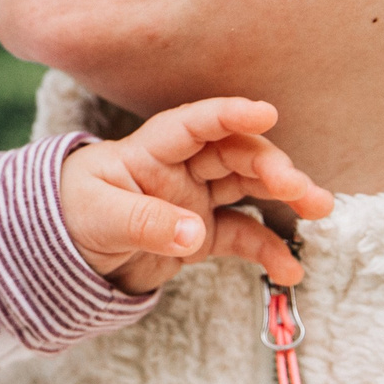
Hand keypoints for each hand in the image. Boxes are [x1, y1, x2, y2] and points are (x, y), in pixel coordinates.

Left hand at [61, 96, 332, 294]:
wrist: (65, 253)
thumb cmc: (73, 214)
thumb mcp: (100, 217)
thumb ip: (145, 222)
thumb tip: (194, 233)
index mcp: (151, 150)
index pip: (193, 125)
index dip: (229, 115)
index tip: (265, 112)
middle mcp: (181, 169)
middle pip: (234, 155)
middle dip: (271, 166)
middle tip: (299, 188)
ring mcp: (197, 199)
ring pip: (249, 189)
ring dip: (285, 196)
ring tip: (319, 209)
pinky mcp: (204, 233)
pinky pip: (243, 236)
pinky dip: (267, 251)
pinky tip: (290, 270)